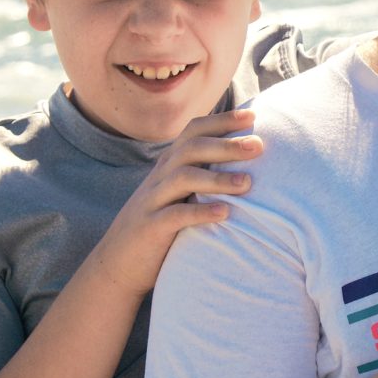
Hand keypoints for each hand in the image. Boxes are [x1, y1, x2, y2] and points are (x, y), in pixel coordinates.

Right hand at [86, 109, 260, 299]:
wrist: (119, 262)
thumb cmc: (163, 221)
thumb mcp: (180, 193)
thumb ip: (204, 173)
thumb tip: (248, 157)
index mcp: (171, 163)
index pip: (195, 131)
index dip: (222, 120)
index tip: (252, 115)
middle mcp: (161, 176)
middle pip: (192, 149)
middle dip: (226, 145)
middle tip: (259, 145)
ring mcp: (153, 200)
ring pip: (183, 178)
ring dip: (217, 178)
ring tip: (247, 183)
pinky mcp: (151, 228)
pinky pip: (174, 215)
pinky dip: (200, 212)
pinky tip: (224, 212)